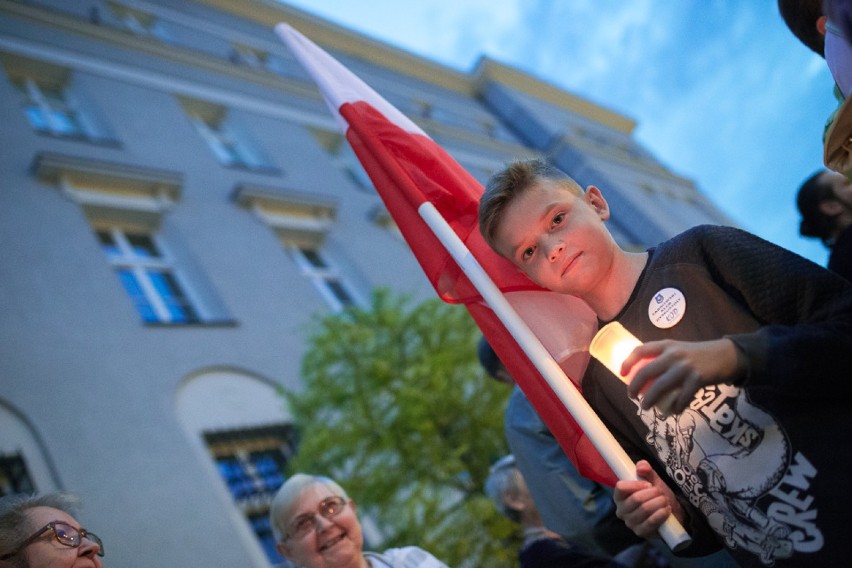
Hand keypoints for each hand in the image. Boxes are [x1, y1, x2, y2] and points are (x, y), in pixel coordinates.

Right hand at [614, 460, 681, 537]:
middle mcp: (621, 511)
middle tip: (660, 493)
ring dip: (659, 503)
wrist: (670, 513)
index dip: (636, 484)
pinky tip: (667, 510)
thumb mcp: (653, 481)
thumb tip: (641, 466)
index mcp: (619, 496)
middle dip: (653, 493)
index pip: (621, 487)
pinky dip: (662, 513)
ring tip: (664, 501)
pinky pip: (652, 521)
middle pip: (636, 499)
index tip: (648, 484)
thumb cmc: (657, 496)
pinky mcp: (641, 532)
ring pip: (645, 509)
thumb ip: (647, 471)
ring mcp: (631, 523)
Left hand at [622, 338, 743, 413]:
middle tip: (631, 396)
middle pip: (646, 371)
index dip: (627, 362)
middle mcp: (673, 354)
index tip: (621, 374)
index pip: (640, 350)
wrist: (725, 356)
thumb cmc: (697, 355)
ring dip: (650, 400)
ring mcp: (685, 367)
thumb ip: (663, 358)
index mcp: (666, 345)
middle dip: (634, 386)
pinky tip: (674, 411)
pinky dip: (676, 407)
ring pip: (660, 387)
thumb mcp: (678, 350)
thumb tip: (642, 376)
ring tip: (645, 407)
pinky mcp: (697, 379)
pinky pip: (682, 397)